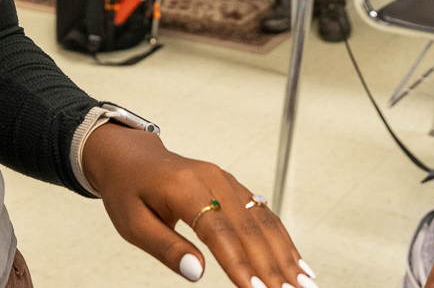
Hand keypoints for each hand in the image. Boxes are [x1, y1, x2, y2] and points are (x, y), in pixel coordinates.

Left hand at [82, 125, 314, 287]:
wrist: (133, 157)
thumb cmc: (129, 191)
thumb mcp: (133, 224)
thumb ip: (166, 248)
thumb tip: (197, 273)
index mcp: (184, 188)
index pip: (218, 231)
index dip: (240, 263)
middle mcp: (212, 180)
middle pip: (249, 227)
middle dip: (273, 266)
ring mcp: (226, 181)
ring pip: (263, 220)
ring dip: (286, 255)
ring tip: (305, 285)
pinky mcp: (234, 187)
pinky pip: (262, 214)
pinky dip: (282, 240)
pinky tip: (296, 263)